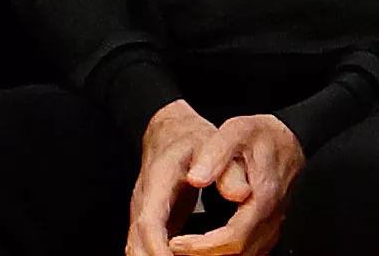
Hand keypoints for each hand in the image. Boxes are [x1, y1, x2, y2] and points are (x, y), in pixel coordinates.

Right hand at [127, 100, 220, 255]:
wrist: (171, 134)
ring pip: (138, 250)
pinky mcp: (150, 225)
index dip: (157, 247)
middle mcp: (144, 202)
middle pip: (136, 245)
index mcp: (158, 180)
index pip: (149, 221)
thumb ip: (227, 169)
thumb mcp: (215, 144)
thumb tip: (242, 193)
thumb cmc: (192, 139)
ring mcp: (143, 215)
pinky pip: (148, 249)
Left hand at [168, 114, 304, 255]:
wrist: (287, 139)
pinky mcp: (269, 230)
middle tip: (172, 247)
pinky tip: (204, 247)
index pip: (233, 237)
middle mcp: (271, 217)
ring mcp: (273, 226)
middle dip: (200, 254)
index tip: (174, 242)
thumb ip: (216, 153)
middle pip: (236, 253)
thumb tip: (196, 177)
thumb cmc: (262, 135)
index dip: (201, 246)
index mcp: (264, 196)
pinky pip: (247, 252)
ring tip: (182, 248)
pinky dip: (223, 253)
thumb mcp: (236, 131)